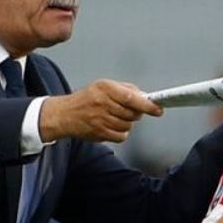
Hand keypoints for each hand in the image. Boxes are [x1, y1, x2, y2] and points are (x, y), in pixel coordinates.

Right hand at [39, 79, 162, 142]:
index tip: (157, 109)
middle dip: (135, 113)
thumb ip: (126, 89)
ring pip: (128, 126)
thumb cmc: (86, 99)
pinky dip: (121, 133)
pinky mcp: (100, 133)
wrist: (65, 114)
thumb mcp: (104, 86)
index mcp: (105, 88)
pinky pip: (121, 136)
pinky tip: (112, 126)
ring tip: (115, 117)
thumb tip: (144, 96)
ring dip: (126, 123)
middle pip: (132, 113)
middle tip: (127, 110)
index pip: (131, 97)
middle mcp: (102, 103)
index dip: (147, 105)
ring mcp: (100, 120)